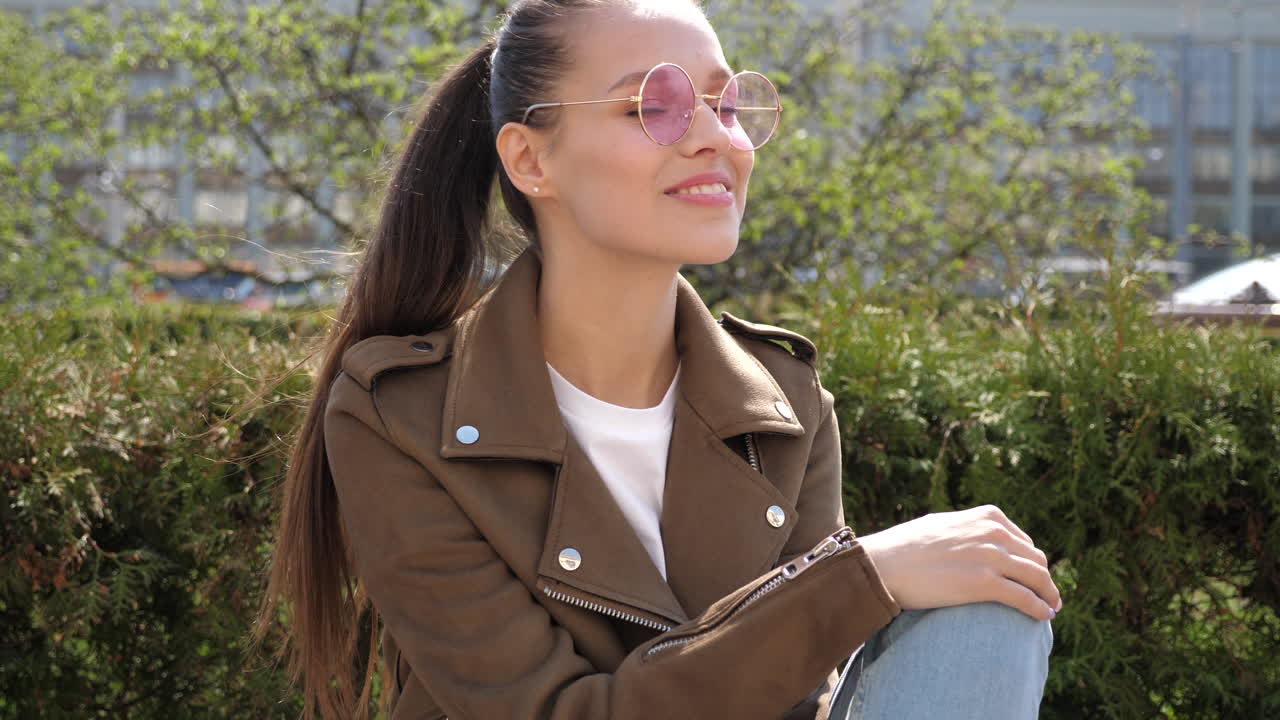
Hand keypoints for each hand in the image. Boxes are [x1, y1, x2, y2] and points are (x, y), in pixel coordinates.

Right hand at [857, 504, 1061, 621]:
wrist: (884, 564)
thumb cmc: (906, 547)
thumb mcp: (944, 525)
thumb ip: (968, 530)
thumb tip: (979, 541)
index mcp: (987, 517)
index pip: (1024, 541)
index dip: (1031, 563)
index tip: (1033, 578)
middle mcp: (994, 533)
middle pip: (1036, 560)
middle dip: (1044, 580)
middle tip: (1046, 596)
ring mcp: (991, 558)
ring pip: (1038, 578)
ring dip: (1049, 595)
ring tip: (1050, 608)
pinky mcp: (985, 584)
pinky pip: (1025, 598)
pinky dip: (1039, 608)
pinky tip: (1043, 617)